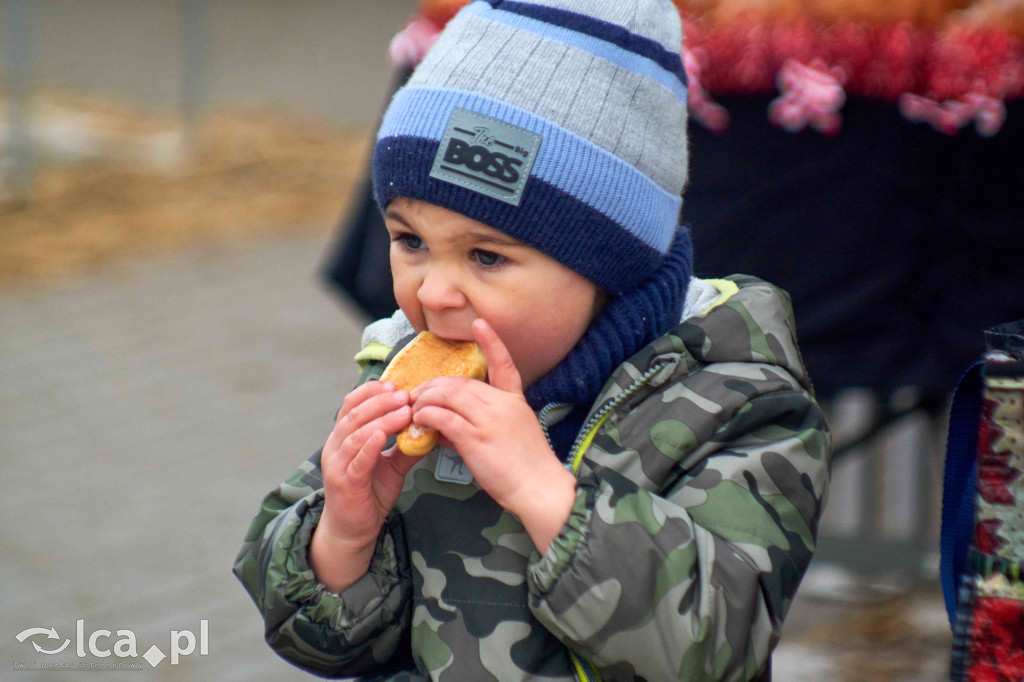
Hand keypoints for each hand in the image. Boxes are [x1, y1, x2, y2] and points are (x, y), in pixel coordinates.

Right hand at [311, 380, 415, 591]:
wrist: (354, 529)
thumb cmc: (369, 493)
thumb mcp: (392, 465)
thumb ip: (406, 446)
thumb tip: (431, 427)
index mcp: (344, 437)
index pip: (352, 404)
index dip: (371, 392)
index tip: (394, 384)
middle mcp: (336, 446)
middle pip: (354, 414)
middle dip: (380, 402)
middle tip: (404, 395)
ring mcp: (337, 464)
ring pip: (356, 434)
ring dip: (380, 420)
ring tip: (403, 411)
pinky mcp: (344, 483)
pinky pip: (356, 460)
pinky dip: (369, 446)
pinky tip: (383, 436)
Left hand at [410, 319, 576, 551]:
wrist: (540, 489)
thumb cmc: (526, 468)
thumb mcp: (508, 437)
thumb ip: (478, 424)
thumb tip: (446, 424)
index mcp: (515, 400)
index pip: (504, 363)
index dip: (492, 342)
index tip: (480, 322)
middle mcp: (502, 404)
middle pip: (461, 382)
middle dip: (434, 385)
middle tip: (418, 394)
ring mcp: (489, 420)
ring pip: (448, 396)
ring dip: (426, 399)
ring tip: (414, 408)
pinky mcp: (475, 438)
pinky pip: (443, 417)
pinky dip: (426, 416)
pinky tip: (419, 422)